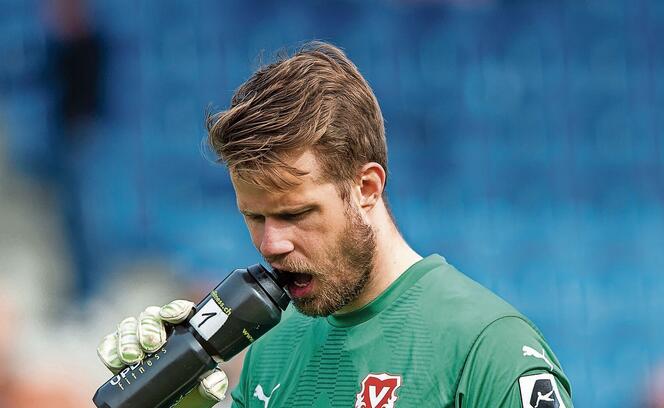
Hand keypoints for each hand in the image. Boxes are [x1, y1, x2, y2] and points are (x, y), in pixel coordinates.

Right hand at [96, 300, 228, 402]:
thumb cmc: (186, 395)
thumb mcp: (203, 391)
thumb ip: (212, 385)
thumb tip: (213, 382)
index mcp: (182, 333)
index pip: (178, 312)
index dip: (176, 309)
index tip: (175, 316)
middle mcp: (158, 333)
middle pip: (150, 316)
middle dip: (149, 326)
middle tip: (152, 344)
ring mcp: (136, 343)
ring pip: (128, 327)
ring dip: (128, 338)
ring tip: (132, 356)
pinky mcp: (118, 356)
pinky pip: (109, 344)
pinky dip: (109, 349)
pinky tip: (114, 359)